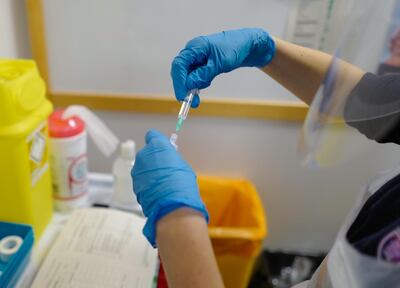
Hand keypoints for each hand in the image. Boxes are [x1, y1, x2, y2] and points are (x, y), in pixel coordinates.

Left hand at [131, 129, 207, 245]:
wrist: (172, 204)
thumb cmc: (182, 182)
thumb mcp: (181, 164)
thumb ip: (170, 158)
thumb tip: (166, 160)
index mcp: (157, 145)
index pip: (152, 135)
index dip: (157, 142)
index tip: (162, 149)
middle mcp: (144, 154)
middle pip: (147, 153)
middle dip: (153, 160)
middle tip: (165, 170)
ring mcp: (137, 169)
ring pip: (143, 167)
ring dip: (149, 173)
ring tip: (162, 184)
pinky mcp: (134, 183)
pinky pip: (141, 179)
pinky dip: (146, 183)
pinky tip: (157, 191)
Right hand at [171, 28, 274, 106]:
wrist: (248, 45)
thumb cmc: (235, 49)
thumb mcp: (219, 63)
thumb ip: (203, 74)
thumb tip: (189, 84)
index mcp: (195, 47)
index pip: (179, 65)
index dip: (179, 82)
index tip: (182, 97)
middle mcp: (193, 52)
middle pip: (181, 71)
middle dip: (185, 88)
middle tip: (191, 103)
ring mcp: (197, 58)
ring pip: (188, 75)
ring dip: (193, 87)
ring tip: (200, 95)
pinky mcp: (202, 64)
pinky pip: (195, 76)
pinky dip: (199, 83)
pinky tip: (205, 85)